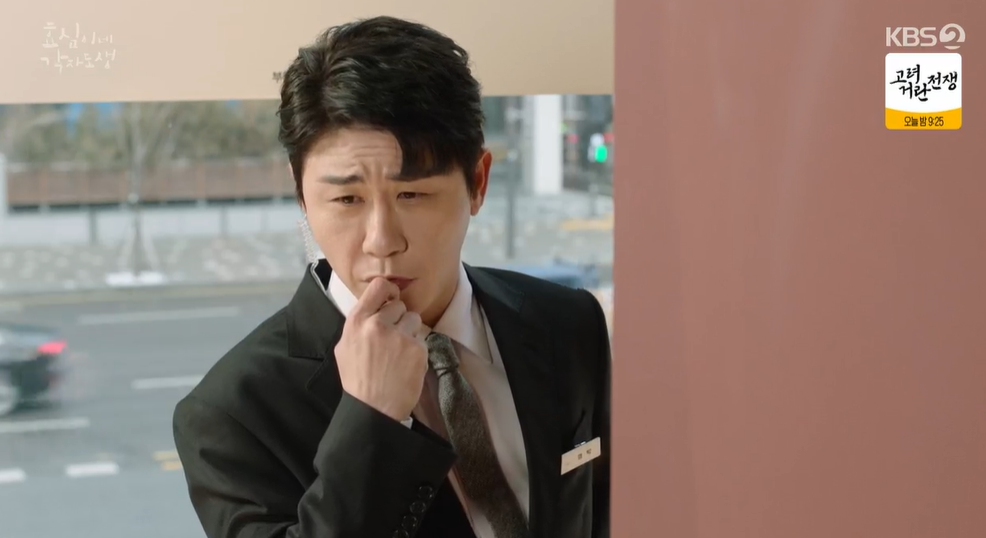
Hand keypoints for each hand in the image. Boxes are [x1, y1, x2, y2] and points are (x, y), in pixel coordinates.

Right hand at [334, 277, 428, 421]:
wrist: (374, 409)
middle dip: (398, 319)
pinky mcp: (417, 349)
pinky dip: (417, 350)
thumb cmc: (358, 380)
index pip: (378, 286)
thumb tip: (375, 306)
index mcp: (357, 321)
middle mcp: (377, 324)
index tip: (392, 298)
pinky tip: (407, 364)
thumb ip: (359, 324)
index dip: (389, 290)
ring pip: (414, 319)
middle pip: (399, 305)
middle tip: (393, 338)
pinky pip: (422, 338)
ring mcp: (399, 336)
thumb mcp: (345, 348)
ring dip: (410, 332)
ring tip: (400, 351)